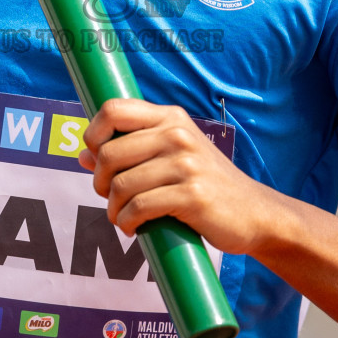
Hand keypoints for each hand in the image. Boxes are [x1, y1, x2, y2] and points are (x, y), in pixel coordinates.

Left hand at [76, 98, 275, 254]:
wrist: (255, 212)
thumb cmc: (207, 184)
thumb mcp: (173, 156)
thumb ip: (132, 151)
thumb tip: (83, 154)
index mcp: (171, 118)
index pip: (114, 109)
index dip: (94, 134)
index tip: (97, 158)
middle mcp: (178, 134)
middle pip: (110, 153)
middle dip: (100, 182)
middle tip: (110, 197)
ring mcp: (186, 164)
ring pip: (122, 184)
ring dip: (113, 208)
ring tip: (122, 217)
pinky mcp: (192, 195)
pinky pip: (140, 207)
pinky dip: (127, 222)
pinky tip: (133, 227)